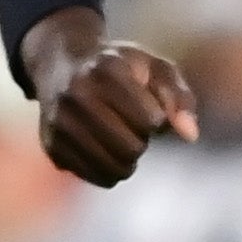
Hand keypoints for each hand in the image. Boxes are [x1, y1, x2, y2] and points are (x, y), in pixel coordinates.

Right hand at [21, 8, 197, 187]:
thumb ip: (179, 98)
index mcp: (107, 69)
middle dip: (142, 142)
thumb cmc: (123, 69)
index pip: (149, 119)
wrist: (64, 66)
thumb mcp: (156, 69)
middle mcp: (76, 94)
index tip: (151, 112)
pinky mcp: (51, 146)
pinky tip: (108, 152)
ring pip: (110, 166)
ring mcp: (59, 122)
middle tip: (136, 128)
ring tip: (125, 141)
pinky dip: (108, 171)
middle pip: (130, 147)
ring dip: (127, 161)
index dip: (158, 121)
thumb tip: (191, 136)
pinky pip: (92, 176)